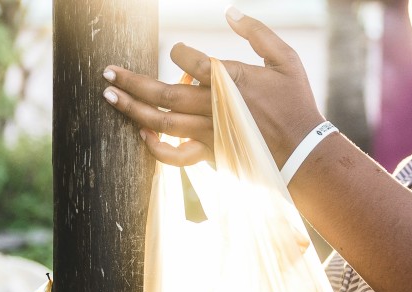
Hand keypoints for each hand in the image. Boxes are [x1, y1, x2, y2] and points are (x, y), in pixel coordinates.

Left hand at [102, 6, 324, 166]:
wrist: (305, 152)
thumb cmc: (296, 102)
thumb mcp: (285, 59)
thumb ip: (258, 33)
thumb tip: (230, 12)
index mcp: (230, 79)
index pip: (189, 60)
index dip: (178, 53)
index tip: (176, 52)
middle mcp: (213, 106)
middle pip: (163, 93)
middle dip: (130, 81)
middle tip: (106, 72)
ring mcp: (208, 133)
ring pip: (161, 122)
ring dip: (131, 109)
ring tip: (109, 96)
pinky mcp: (209, 154)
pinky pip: (175, 156)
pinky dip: (155, 147)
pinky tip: (140, 133)